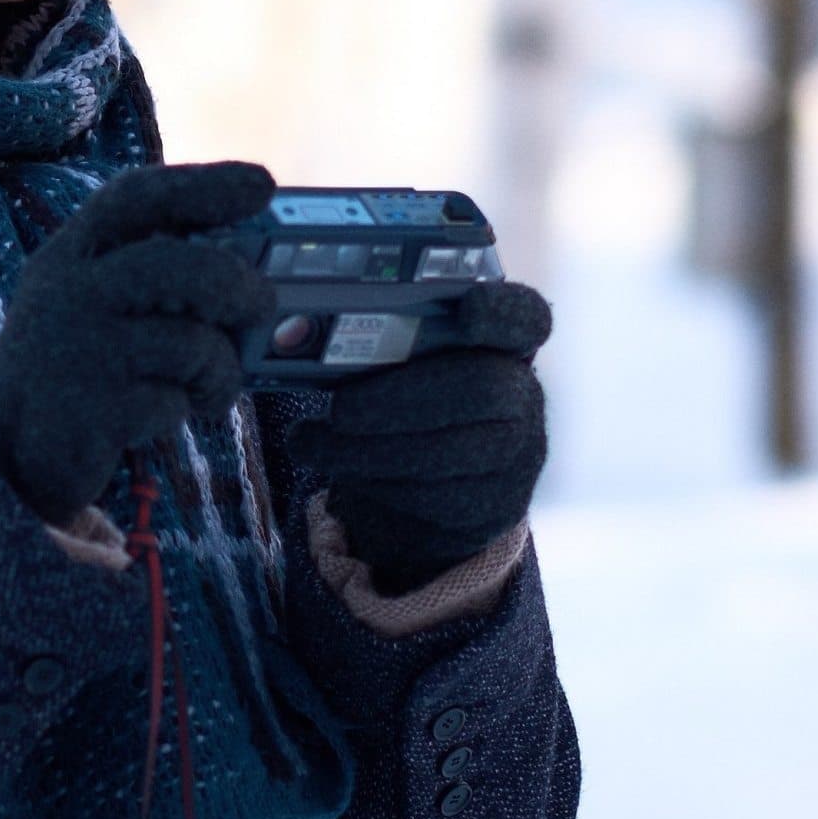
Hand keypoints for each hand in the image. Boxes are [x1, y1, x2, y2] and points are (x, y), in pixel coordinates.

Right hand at [0, 162, 276, 523]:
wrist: (5, 451)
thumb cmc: (72, 368)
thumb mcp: (89, 302)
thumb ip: (148, 276)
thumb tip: (246, 268)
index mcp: (67, 255)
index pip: (135, 198)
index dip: (203, 185)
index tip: (262, 186)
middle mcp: (69, 292)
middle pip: (181, 267)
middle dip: (239, 285)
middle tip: (262, 304)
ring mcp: (79, 350)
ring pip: (192, 340)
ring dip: (220, 368)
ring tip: (209, 385)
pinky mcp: (93, 409)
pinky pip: (176, 399)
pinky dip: (186, 408)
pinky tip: (166, 413)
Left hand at [302, 282, 551, 596]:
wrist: (427, 481)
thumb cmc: (402, 402)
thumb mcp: (398, 365)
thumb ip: (373, 342)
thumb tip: (292, 336)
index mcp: (504, 344)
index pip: (525, 317)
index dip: (501, 312)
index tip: (468, 309)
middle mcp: (522, 397)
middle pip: (481, 390)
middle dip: (398, 400)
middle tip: (337, 411)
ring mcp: (518, 458)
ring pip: (450, 456)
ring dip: (367, 453)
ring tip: (310, 444)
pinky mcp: (494, 509)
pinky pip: (437, 503)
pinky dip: (378, 488)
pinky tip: (345, 474)